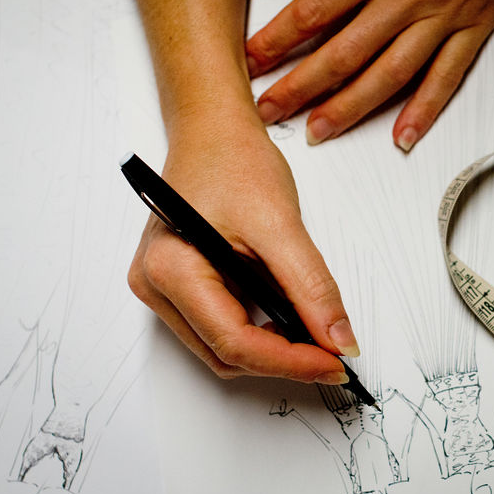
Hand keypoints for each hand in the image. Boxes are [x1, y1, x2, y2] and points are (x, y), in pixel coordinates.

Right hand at [127, 113, 357, 384]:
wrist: (213, 131)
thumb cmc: (233, 161)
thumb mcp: (281, 224)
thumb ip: (311, 287)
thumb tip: (339, 339)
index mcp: (169, 269)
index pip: (233, 342)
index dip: (290, 361)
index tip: (335, 362)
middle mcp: (154, 286)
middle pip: (225, 354)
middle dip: (282, 359)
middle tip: (333, 351)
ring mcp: (161, 289)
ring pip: (222, 348)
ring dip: (271, 349)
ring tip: (312, 332)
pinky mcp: (176, 286)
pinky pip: (219, 327)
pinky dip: (258, 331)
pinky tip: (286, 315)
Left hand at [246, 0, 493, 150]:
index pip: (316, 9)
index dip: (278, 40)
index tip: (252, 61)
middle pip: (344, 53)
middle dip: (299, 87)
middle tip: (270, 109)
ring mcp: (443, 18)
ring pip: (388, 76)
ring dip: (348, 110)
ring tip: (318, 130)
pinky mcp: (472, 32)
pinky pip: (444, 80)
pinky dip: (423, 112)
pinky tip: (402, 135)